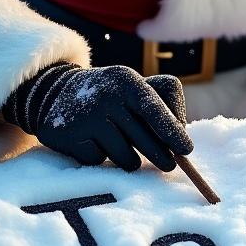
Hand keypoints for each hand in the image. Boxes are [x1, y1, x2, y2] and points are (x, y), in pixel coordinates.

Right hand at [2, 63, 192, 171]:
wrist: (58, 94)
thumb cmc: (112, 96)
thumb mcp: (135, 88)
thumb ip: (163, 104)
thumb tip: (180, 136)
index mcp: (127, 80)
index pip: (153, 108)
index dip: (171, 131)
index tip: (187, 150)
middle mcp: (105, 96)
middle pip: (142, 138)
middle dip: (160, 155)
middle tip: (169, 165)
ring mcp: (86, 116)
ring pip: (124, 156)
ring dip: (130, 159)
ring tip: (123, 145)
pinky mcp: (69, 136)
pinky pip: (100, 161)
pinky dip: (103, 157)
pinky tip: (94, 143)